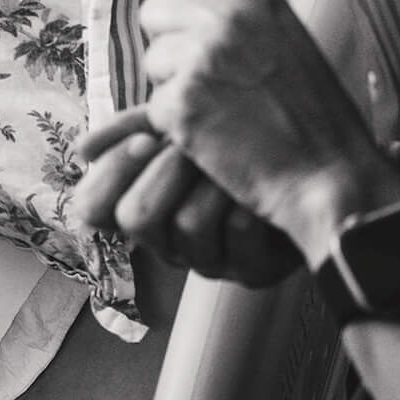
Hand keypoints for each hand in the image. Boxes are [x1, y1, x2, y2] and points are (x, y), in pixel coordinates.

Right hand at [72, 109, 300, 284]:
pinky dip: (252, 198)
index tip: (148, 138)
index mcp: (144, 209)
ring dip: (214, 180)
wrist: (319, 164)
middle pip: (136, 218)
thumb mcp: (183, 127)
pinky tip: (265, 184)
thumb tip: (80, 149)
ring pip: (187, 225)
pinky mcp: (253, 272)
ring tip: (236, 157)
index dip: (114, 173)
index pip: (94, 207)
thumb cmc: (243, 141)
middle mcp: (170, 242)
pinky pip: (239, 233)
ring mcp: (212, 261)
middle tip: (191, 143)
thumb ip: (133, 129)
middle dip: (167, 171)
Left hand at [133, 0, 399, 253]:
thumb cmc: (316, 116)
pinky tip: (215, 136)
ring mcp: (202, 61)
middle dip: (166, 41)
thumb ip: (241, 14)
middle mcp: (225, 19)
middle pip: (154, 10)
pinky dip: (176, 126)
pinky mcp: (183, 105)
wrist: (332, 179)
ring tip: (220, 107)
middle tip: (200, 73)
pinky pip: (154, 106)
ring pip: (153, 61)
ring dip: (173, 85)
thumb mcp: (288, 40)